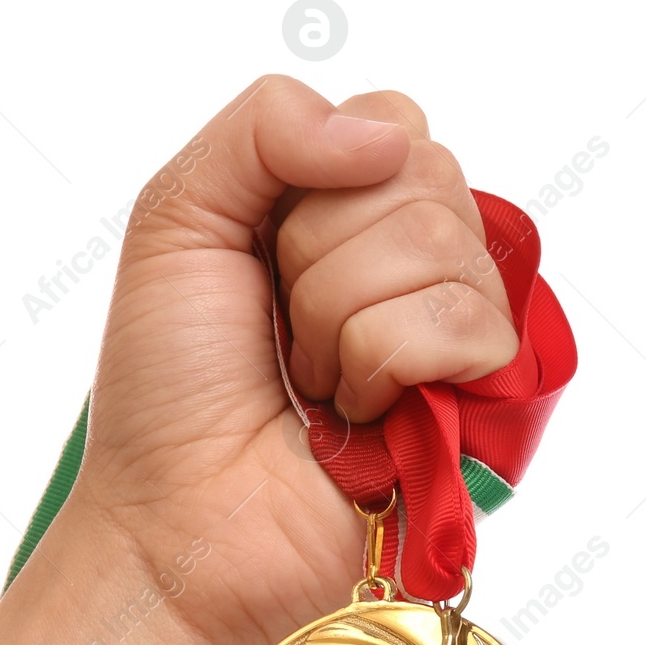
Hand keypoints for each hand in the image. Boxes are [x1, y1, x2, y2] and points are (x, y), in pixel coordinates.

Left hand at [67, 76, 519, 644]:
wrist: (177, 520)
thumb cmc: (168, 392)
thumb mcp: (176, 221)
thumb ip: (264, 126)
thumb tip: (385, 133)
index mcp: (341, 212)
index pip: (392, 125)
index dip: (315, 185)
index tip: (258, 261)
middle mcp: (407, 263)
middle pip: (421, 175)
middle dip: (314, 259)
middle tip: (278, 338)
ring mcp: (448, 332)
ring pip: (442, 244)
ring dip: (340, 323)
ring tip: (310, 386)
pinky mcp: (477, 401)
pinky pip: (466, 323)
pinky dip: (381, 368)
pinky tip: (352, 417)